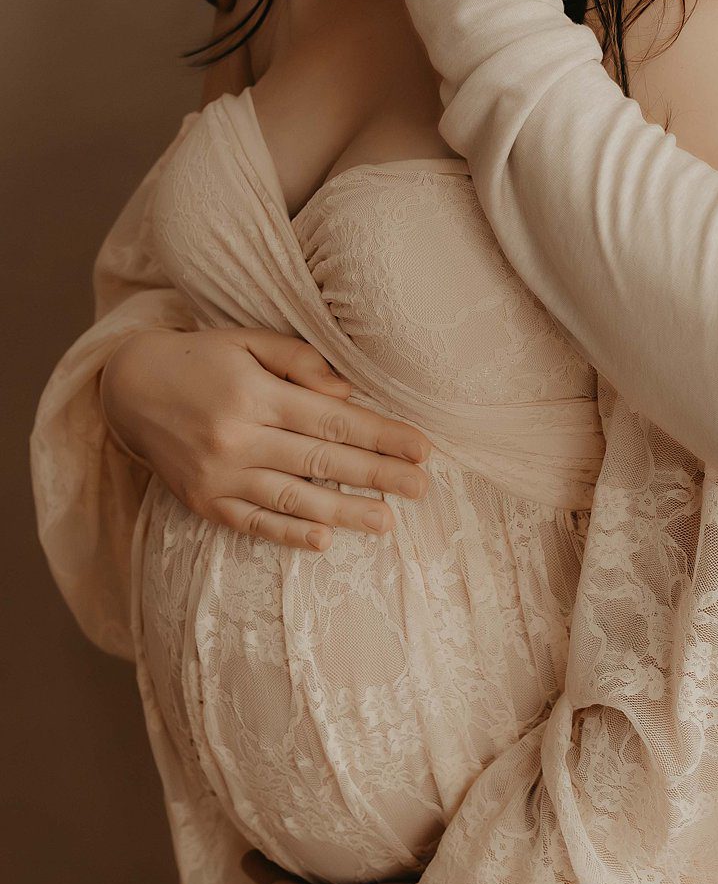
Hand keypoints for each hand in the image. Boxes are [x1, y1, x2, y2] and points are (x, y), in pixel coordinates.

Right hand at [100, 327, 429, 550]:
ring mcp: (220, 475)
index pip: (333, 420)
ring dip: (345, 513)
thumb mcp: (248, 340)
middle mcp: (238, 438)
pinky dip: (289, 535)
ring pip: (294, 499)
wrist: (129, 388)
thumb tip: (347, 391)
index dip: (381, 435)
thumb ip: (299, 361)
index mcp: (255, 394)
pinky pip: (253, 523)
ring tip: (388, 522)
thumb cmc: (202, 359)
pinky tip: (324, 542)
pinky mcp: (204, 502)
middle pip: (322, 461)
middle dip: (378, 475)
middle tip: (422, 487)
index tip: (421, 448)